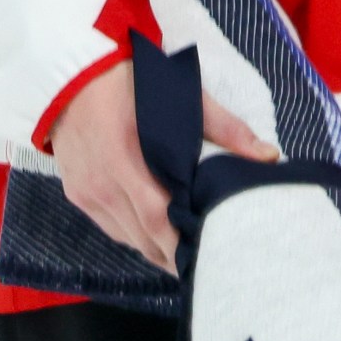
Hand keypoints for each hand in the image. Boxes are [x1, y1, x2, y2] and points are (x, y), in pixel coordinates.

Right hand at [50, 59, 276, 271]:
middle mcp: (102, 183)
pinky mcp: (77, 194)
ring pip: (125, 237)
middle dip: (173, 254)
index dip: (181, 242)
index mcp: (126, 158)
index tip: (208, 253)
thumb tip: (269, 155)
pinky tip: (155, 239)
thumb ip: (225, 128)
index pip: (156, 216)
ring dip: (154, 250)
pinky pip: (109, 226)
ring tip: (185, 258)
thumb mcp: (182, 96)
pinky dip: (133, 236)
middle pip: (142, 235)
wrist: (71, 77)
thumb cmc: (132, 82)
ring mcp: (86, 192)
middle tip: (205, 264)